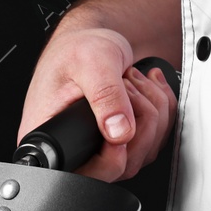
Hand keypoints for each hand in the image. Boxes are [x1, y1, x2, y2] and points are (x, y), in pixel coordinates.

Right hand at [19, 27, 177, 181]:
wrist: (90, 38)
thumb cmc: (76, 48)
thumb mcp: (89, 63)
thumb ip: (105, 95)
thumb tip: (119, 131)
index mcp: (49, 136)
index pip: (81, 173)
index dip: (109, 157)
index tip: (120, 125)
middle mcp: (75, 148)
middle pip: (121, 166)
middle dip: (140, 123)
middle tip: (127, 87)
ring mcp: (100, 147)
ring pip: (142, 154)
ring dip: (153, 113)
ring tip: (133, 81)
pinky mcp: (120, 140)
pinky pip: (153, 141)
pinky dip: (161, 112)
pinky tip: (147, 88)